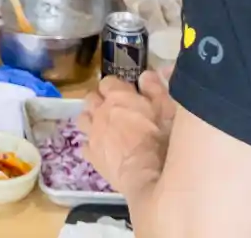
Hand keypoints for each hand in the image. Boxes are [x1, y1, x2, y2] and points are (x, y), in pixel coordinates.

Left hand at [79, 68, 175, 202]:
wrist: (147, 174)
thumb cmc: (161, 139)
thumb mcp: (167, 109)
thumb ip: (155, 89)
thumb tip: (145, 75)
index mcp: (117, 96)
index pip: (108, 82)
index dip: (117, 87)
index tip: (127, 94)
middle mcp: (100, 111)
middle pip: (91, 98)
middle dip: (100, 101)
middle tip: (115, 110)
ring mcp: (93, 134)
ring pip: (83, 119)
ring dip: (92, 120)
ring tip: (105, 128)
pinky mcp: (91, 156)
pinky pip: (85, 145)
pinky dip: (92, 145)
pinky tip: (103, 150)